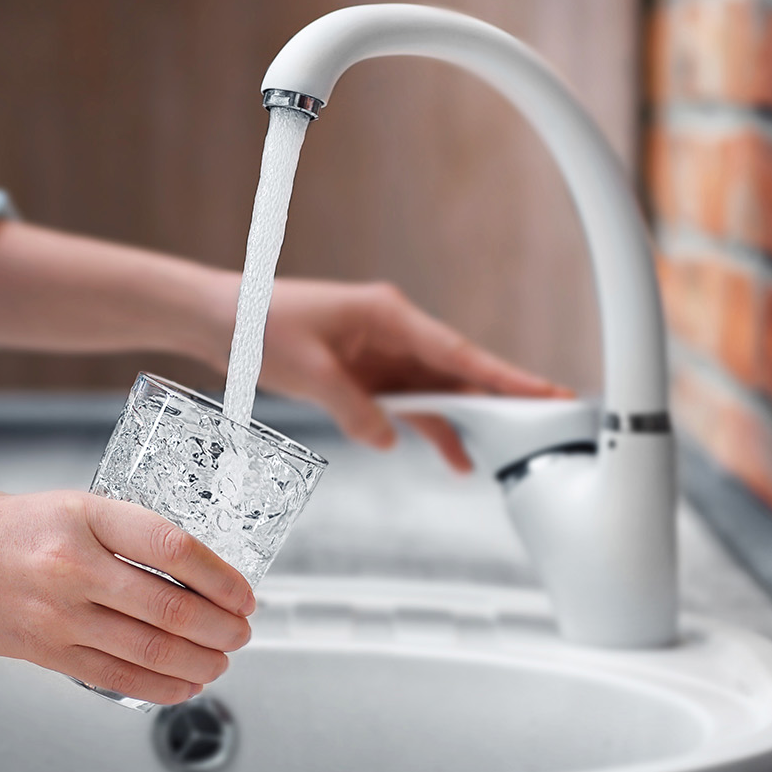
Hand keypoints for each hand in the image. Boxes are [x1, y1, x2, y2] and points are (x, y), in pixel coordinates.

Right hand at [0, 485, 255, 705]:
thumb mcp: (62, 506)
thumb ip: (117, 534)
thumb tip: (185, 569)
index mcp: (82, 513)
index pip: (173, 547)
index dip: (222, 576)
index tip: (244, 591)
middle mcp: (70, 563)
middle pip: (171, 607)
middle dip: (221, 628)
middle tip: (242, 632)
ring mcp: (54, 612)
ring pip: (149, 650)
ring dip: (200, 662)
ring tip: (221, 661)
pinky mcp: (39, 650)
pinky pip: (114, 677)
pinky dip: (159, 686)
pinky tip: (182, 684)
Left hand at [254, 279, 571, 470]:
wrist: (221, 319)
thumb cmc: (259, 325)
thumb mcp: (308, 371)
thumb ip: (353, 408)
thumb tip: (388, 439)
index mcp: (388, 315)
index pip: (458, 352)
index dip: (504, 376)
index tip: (545, 392)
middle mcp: (394, 331)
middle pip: (459, 370)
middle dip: (501, 397)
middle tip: (550, 419)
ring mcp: (382, 352)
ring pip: (437, 390)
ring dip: (464, 421)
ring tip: (503, 456)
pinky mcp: (366, 373)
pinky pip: (408, 403)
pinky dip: (427, 427)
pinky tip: (451, 455)